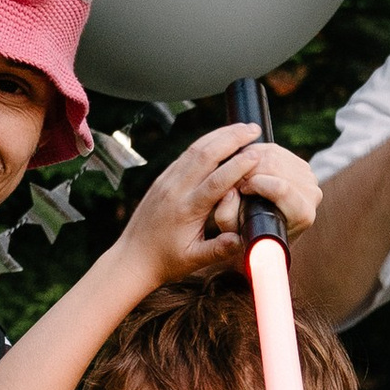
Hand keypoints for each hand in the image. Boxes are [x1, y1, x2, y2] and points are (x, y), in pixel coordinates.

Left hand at [117, 124, 320, 284]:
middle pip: (205, 155)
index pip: (216, 182)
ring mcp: (167, 181)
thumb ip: (218, 249)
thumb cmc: (165, 261)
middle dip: (232, 138)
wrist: (132, 257)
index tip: (257, 154)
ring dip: (220, 135)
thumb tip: (240, 238)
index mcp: (186, 210)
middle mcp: (175, 190)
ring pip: (195, 149)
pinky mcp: (163, 178)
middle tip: (254, 129)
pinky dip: (206, 143)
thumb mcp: (194, 260)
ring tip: (243, 128)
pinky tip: (221, 138)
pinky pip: (186, 154)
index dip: (238, 166)